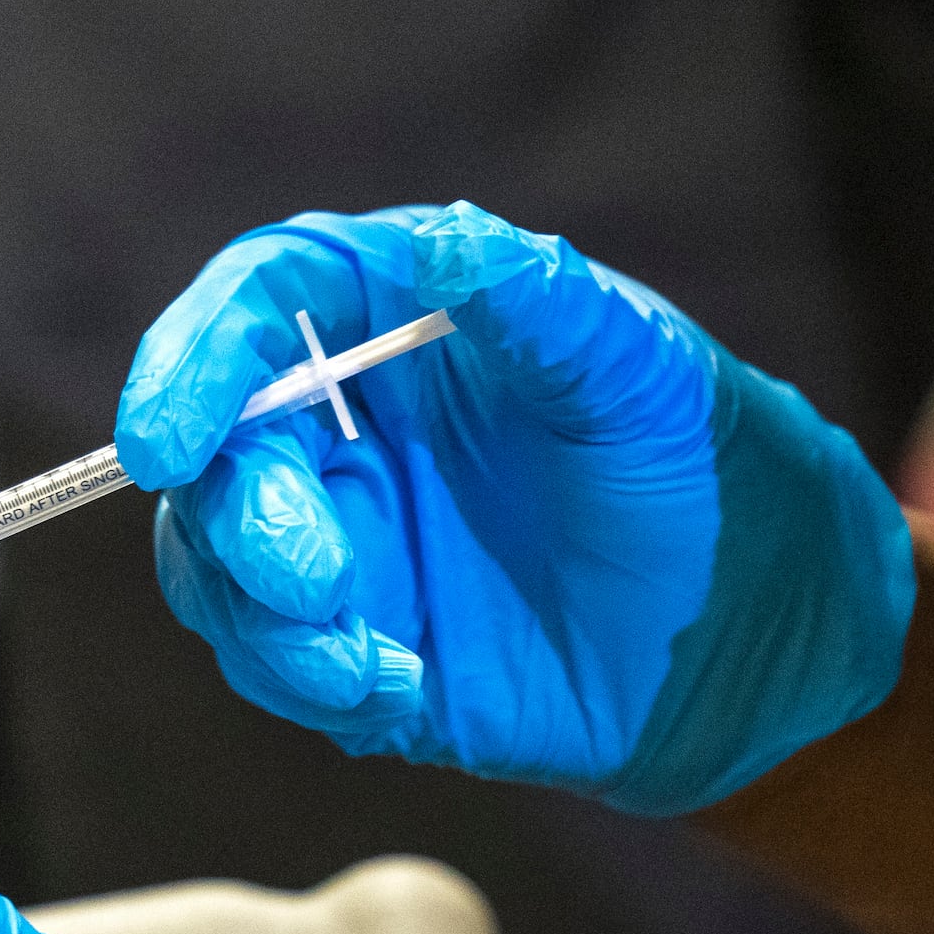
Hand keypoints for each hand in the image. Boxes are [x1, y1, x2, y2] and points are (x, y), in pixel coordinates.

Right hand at [116, 202, 914, 815]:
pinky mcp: (355, 636)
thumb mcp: (641, 371)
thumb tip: (438, 244)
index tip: (168, 440)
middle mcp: (347, 419)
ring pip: (215, 559)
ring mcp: (343, 531)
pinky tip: (396, 689)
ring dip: (262, 617)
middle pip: (212, 445)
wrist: (766, 638)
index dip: (191, 361)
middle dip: (235, 516)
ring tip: (367, 663)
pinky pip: (273, 658)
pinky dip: (306, 679)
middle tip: (315, 578)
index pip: (259, 305)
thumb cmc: (711, 471)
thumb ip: (534, 302)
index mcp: (400, 321)